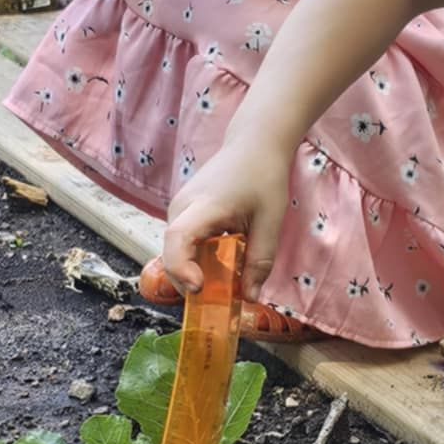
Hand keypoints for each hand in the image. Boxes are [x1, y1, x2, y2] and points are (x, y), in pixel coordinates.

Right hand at [162, 133, 292, 299]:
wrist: (254, 144)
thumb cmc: (263, 176)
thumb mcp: (271, 221)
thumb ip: (261, 260)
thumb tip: (250, 297)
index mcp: (203, 206)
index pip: (177, 238)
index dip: (181, 268)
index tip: (199, 288)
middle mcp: (182, 207)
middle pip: (172, 252)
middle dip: (189, 281)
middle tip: (219, 299)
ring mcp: (179, 209)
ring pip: (176, 250)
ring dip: (194, 270)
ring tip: (223, 282)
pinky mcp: (184, 212)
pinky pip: (184, 243)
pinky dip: (197, 259)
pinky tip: (221, 264)